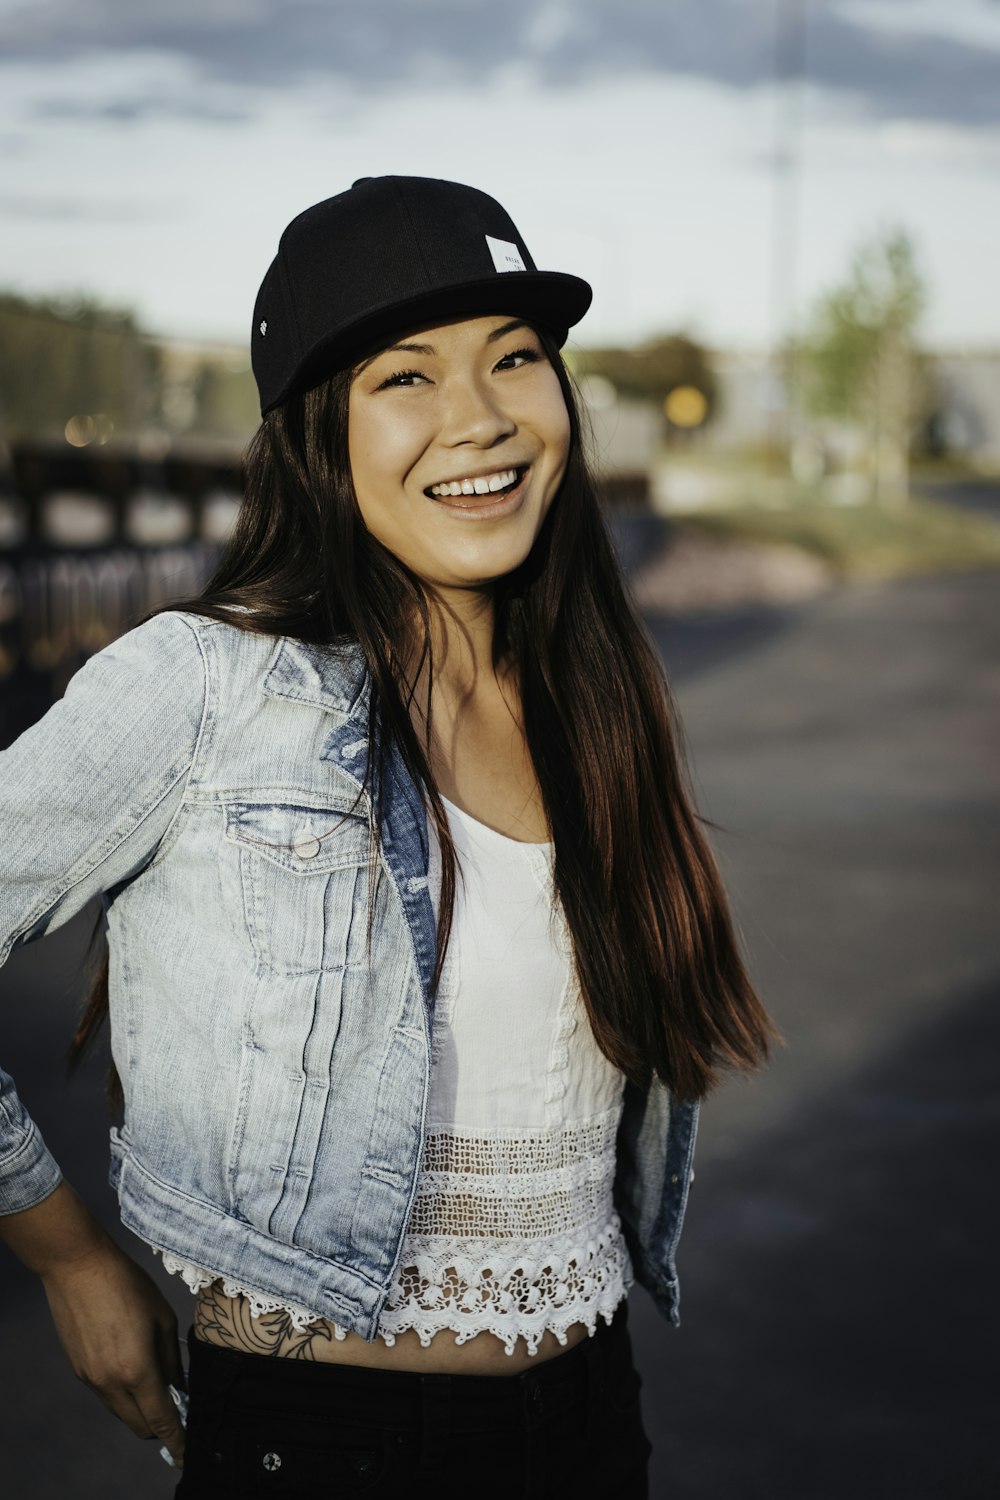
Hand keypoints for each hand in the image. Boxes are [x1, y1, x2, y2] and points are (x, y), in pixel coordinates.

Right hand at [40, 1237, 186, 1468]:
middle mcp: (111, 1384)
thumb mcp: (163, 1318)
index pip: (161, 1420)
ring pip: (122, 1413)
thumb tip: (178, 1385)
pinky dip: (123, 1394)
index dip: (177, 1440)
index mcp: (137, 1370)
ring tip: (157, 1387)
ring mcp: (91, 1380)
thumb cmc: (127, 1285)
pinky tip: (133, 1369)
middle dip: (161, 1427)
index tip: (187, 1452)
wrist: (78, 1269)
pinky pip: (106, 1396)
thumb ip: (172, 1359)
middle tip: (178, 1412)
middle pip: (140, 1426)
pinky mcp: (78, 1372)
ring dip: (141, 1410)